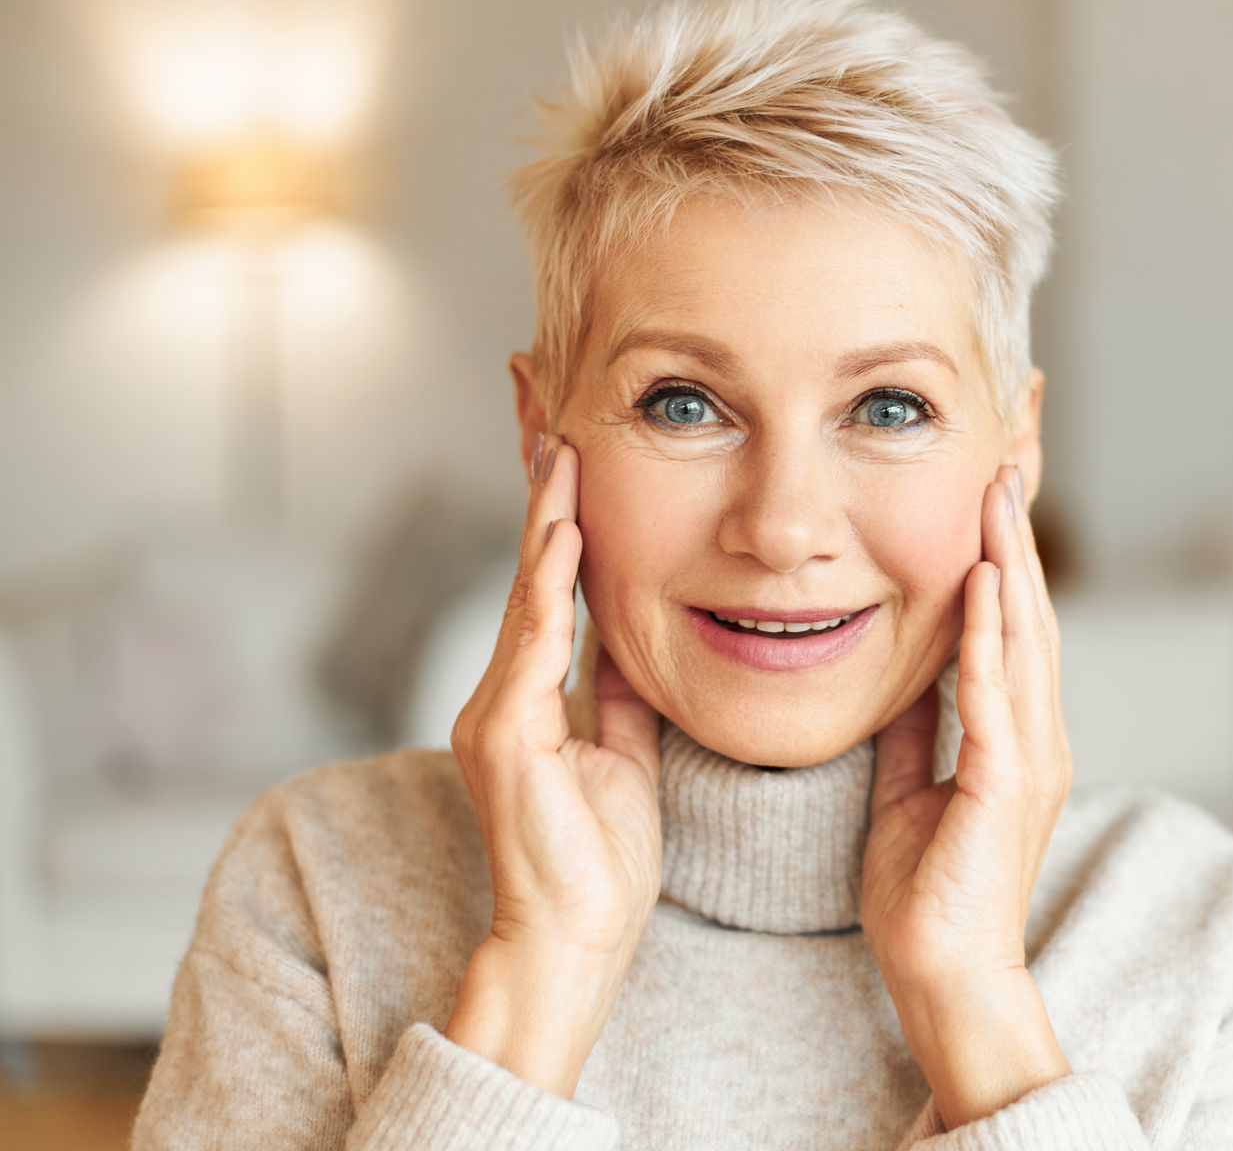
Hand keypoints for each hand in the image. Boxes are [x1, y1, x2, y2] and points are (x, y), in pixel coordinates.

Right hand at [449, 432, 664, 964]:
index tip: (569, 439)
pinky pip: (533, 644)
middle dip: (538, 481)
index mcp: (531, 695)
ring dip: (546, 512)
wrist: (573, 939)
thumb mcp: (622, 754)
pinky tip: (565, 530)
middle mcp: (504, 692)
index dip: (559, 509)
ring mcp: (497, 711)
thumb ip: (617, 693)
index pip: (551, 581)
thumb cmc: (599, 862)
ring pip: (527, 591)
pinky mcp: (503, 734)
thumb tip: (631, 638)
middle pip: (529, 566)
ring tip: (559, 440)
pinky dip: (549, 584)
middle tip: (541, 397)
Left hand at [860, 462, 1070, 992]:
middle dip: (1017, 539)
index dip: (1004, 560)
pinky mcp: (1006, 789)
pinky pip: (996, 698)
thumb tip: (899, 680)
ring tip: (995, 497)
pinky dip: (991, 639)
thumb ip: (911, 735)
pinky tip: (982, 586)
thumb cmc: (926, 898)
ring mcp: (1029, 762)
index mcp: (1014, 740)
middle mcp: (1035, 739)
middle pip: (1031, 617)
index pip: (1013, 630)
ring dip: (1011, 565)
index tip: (987, 495)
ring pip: (1026, 642)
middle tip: (1004, 465)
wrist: (944, 976)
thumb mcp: (907, 794)